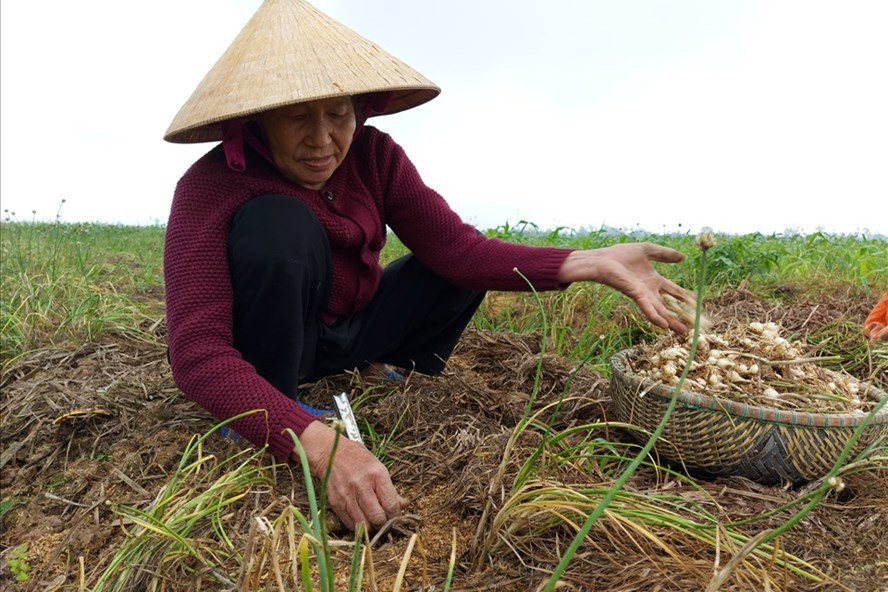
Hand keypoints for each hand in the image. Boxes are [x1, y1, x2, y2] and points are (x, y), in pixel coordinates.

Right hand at [296, 421, 406, 530]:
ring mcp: (347, 495)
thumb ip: (391, 489)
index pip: (390, 505)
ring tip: (374, 522)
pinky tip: (361, 518)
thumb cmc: (359, 459)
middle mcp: (361, 486)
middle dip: (384, 524)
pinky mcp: (336, 503)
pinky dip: (358, 526)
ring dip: (371, 527)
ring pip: (364, 525)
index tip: (396, 517)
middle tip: (386, 522)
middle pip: (377, 518)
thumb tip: (404, 505)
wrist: (331, 454)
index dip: (396, 516)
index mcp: (376, 475)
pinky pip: (350, 524)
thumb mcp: (379, 468)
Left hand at [557, 243, 694, 333]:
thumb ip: (665, 254)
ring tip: (683, 332)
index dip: (686, 297)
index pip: (674, 291)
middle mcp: (649, 290)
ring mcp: (642, 295)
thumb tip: (683, 257)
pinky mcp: (635, 295)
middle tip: (695, 325)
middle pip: (669, 305)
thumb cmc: (620, 255)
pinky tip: (664, 325)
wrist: (602, 259)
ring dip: (671, 321)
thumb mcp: (647, 250)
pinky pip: (647, 308)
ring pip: (660, 311)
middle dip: (682, 315)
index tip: (698, 303)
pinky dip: (655, 316)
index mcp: (654, 280)